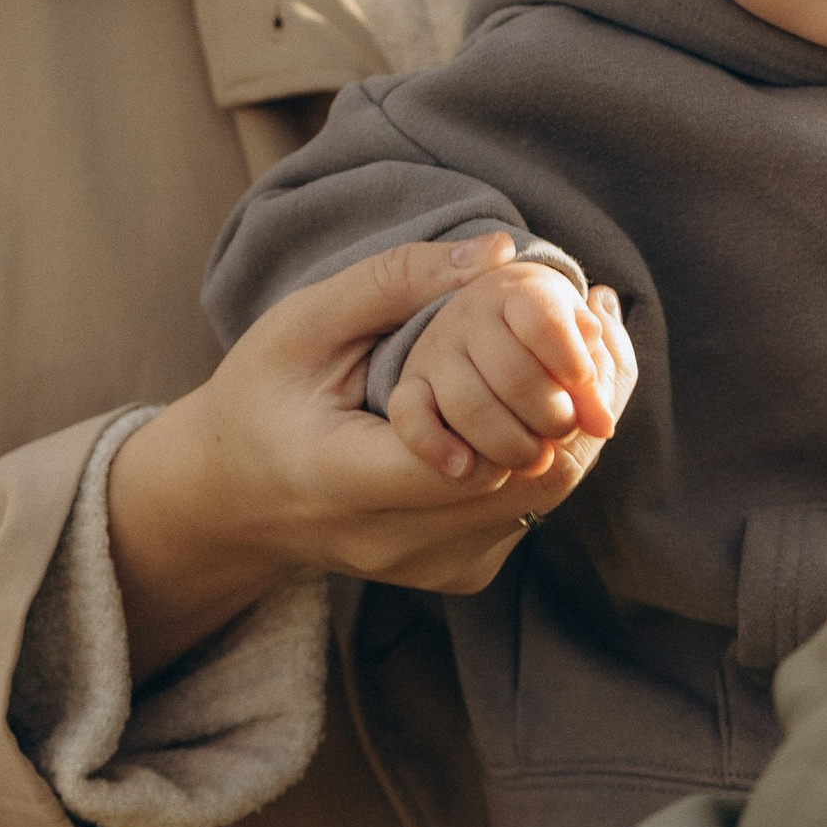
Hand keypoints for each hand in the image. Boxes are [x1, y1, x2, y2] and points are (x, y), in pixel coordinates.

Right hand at [107, 236, 630, 683]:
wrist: (229, 497)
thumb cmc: (260, 395)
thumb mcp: (304, 321)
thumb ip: (395, 282)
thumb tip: (501, 253)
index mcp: (342, 483)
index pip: (474, 453)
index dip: (533, 386)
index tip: (560, 314)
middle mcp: (393, 544)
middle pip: (526, 479)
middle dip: (573, 393)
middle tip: (596, 315)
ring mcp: (429, 569)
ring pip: (541, 498)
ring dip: (571, 418)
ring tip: (581, 344)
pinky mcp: (455, 573)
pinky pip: (526, 511)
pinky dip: (548, 448)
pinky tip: (545, 392)